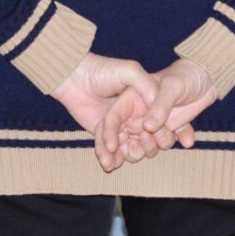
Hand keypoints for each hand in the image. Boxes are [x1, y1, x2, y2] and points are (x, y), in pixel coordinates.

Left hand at [49, 54, 158, 171]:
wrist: (74, 79)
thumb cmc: (102, 71)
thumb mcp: (128, 71)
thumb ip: (145, 83)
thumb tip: (159, 101)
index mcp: (145, 102)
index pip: (159, 121)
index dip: (161, 130)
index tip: (159, 136)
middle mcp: (136, 116)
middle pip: (149, 138)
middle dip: (148, 146)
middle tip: (141, 146)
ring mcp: (121, 128)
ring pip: (132, 148)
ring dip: (131, 155)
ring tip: (127, 155)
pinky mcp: (105, 137)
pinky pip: (112, 152)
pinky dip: (113, 160)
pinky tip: (110, 164)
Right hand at [120, 58, 217, 161]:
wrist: (206, 77)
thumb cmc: (185, 75)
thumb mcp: (173, 87)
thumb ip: (160, 105)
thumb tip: (147, 126)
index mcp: (131, 99)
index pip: (113, 119)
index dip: (108, 134)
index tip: (112, 147)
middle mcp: (138, 114)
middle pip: (124, 138)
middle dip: (130, 149)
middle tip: (142, 149)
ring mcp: (153, 124)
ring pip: (143, 144)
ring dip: (152, 148)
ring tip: (166, 139)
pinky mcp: (168, 130)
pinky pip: (165, 143)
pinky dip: (173, 144)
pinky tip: (186, 139)